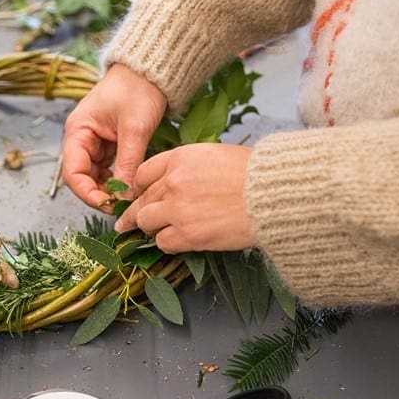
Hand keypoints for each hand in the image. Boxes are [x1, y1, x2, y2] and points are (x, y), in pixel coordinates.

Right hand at [62, 64, 166, 210]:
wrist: (152, 70)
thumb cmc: (138, 88)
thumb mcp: (134, 128)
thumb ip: (128, 164)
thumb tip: (125, 196)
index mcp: (78, 131)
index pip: (73, 173)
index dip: (87, 193)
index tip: (108, 205)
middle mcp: (82, 139)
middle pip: (82, 178)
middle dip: (99, 194)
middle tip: (121, 207)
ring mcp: (95, 143)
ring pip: (96, 177)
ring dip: (109, 190)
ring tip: (128, 199)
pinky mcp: (110, 145)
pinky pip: (109, 170)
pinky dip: (118, 181)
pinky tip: (130, 187)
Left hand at [113, 143, 256, 252]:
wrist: (273, 196)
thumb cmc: (254, 174)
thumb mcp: (216, 155)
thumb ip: (188, 168)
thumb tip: (174, 182)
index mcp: (179, 158)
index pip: (143, 174)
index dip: (139, 188)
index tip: (137, 196)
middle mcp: (172, 182)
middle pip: (141, 199)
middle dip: (134, 212)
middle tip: (125, 222)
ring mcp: (176, 209)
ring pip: (145, 221)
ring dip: (150, 228)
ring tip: (152, 232)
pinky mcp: (186, 234)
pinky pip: (162, 242)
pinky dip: (167, 242)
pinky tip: (177, 241)